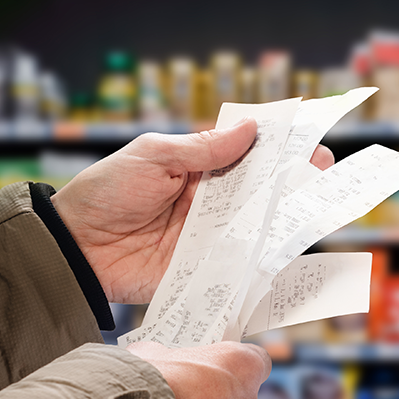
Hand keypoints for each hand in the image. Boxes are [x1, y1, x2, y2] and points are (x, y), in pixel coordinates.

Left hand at [52, 119, 334, 303]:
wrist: (75, 248)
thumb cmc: (105, 192)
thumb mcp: (152, 157)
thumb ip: (202, 149)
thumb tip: (250, 129)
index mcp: (198, 167)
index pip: (247, 153)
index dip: (279, 147)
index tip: (309, 140)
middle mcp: (211, 201)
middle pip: (261, 190)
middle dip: (294, 180)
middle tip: (323, 172)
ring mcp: (210, 236)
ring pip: (259, 226)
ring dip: (287, 218)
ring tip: (317, 207)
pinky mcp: (205, 269)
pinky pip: (241, 265)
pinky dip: (266, 261)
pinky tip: (291, 253)